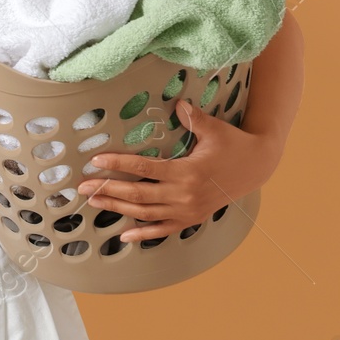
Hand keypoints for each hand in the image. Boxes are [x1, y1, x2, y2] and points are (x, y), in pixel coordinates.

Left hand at [74, 98, 279, 243]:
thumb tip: (178, 104)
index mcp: (187, 172)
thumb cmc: (233, 145)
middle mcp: (184, 195)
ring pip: (145, 213)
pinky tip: (124, 235)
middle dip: (107, 190)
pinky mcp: (192, 218)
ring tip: (93, 202)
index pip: (143, 168)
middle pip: (138, 194)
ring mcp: (187, 210)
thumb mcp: (214, 129)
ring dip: (117, 209)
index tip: (96, 160)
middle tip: (82, 186)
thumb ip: (193, 118)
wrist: (258, 167)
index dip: (118, 164)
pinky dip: (144, 234)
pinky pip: (164, 229)